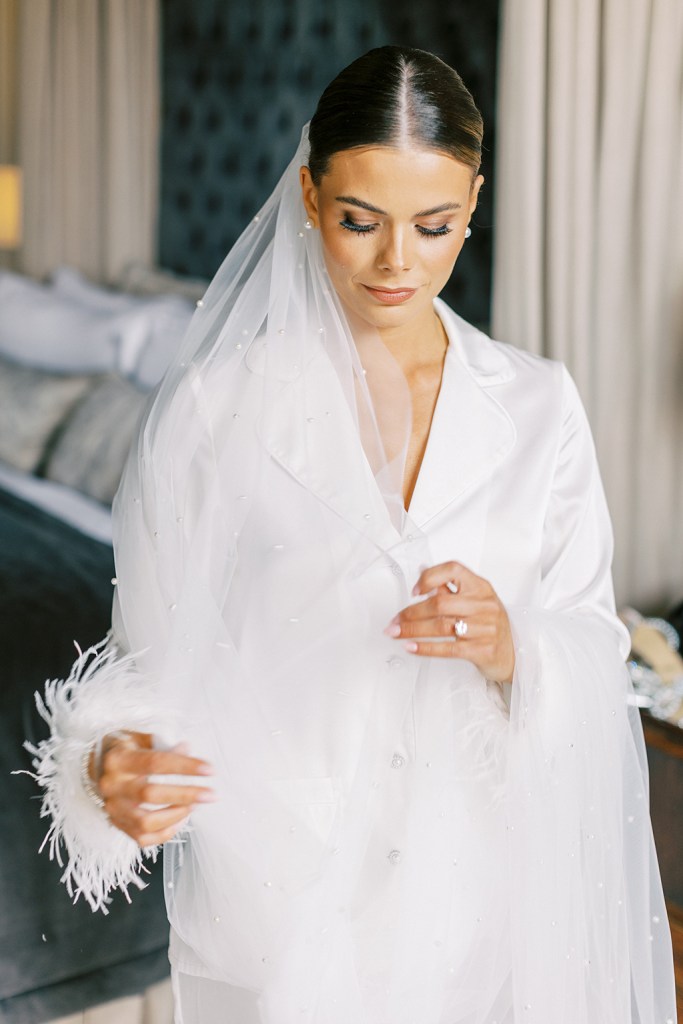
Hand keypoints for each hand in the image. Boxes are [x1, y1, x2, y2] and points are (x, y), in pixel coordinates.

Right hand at [93, 731, 215, 847]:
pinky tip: (181, 820)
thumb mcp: (139, 738)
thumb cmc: (124, 750)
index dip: (184, 767)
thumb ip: (162, 744)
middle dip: (186, 795)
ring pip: (145, 822)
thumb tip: (187, 749)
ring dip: (176, 815)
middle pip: (151, 794)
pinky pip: (142, 838)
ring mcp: (112, 807)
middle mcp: (112, 785)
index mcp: (119, 759)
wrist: (96, 766)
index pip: (155, 763)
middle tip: (210, 794)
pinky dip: (165, 833)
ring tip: (194, 806)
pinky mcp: (116, 823)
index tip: (209, 770)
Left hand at [384, 561, 514, 683]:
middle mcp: (483, 605)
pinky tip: (412, 647)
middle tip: (396, 620)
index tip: (415, 590)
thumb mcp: (476, 601)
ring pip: (441, 626)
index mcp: (481, 587)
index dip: (430, 577)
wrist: (514, 654)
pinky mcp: (481, 649)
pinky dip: (425, 648)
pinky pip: (448, 648)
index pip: (453, 570)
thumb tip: (422, 573)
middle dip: (411, 612)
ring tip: (397, 633)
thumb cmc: (490, 625)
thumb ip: (449, 589)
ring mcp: (484, 627)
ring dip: (413, 630)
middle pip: (440, 603)